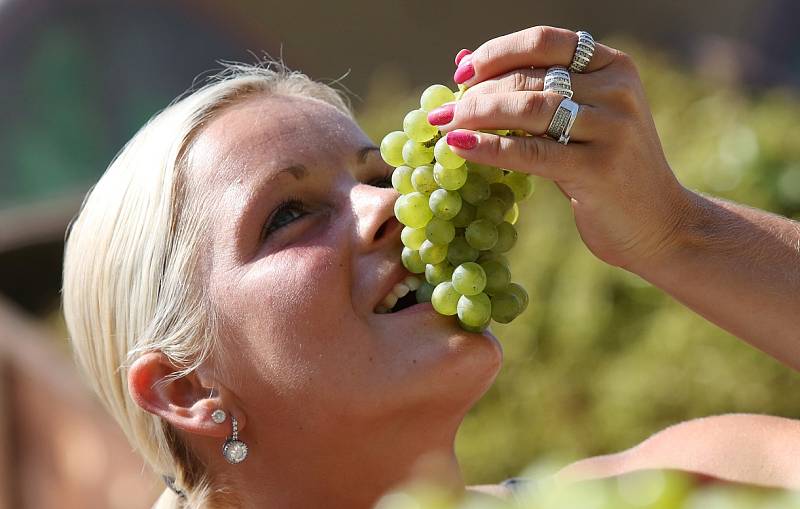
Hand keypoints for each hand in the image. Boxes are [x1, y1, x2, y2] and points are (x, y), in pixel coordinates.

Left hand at [432, 26, 695, 271]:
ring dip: (476, 116)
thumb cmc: (607, 171)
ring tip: (443, 126)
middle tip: (443, 111)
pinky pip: (530, 152)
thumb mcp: (578, 124)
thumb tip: (461, 60)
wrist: (660, 226)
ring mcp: (612, 127)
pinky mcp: (599, 168)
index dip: (497, 53)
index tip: (462, 73)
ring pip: (528, 109)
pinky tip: (457, 148)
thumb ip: (531, 93)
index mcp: (613, 67)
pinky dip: (488, 147)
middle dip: (478, 93)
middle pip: (532, 78)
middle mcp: (617, 89)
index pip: (545, 42)